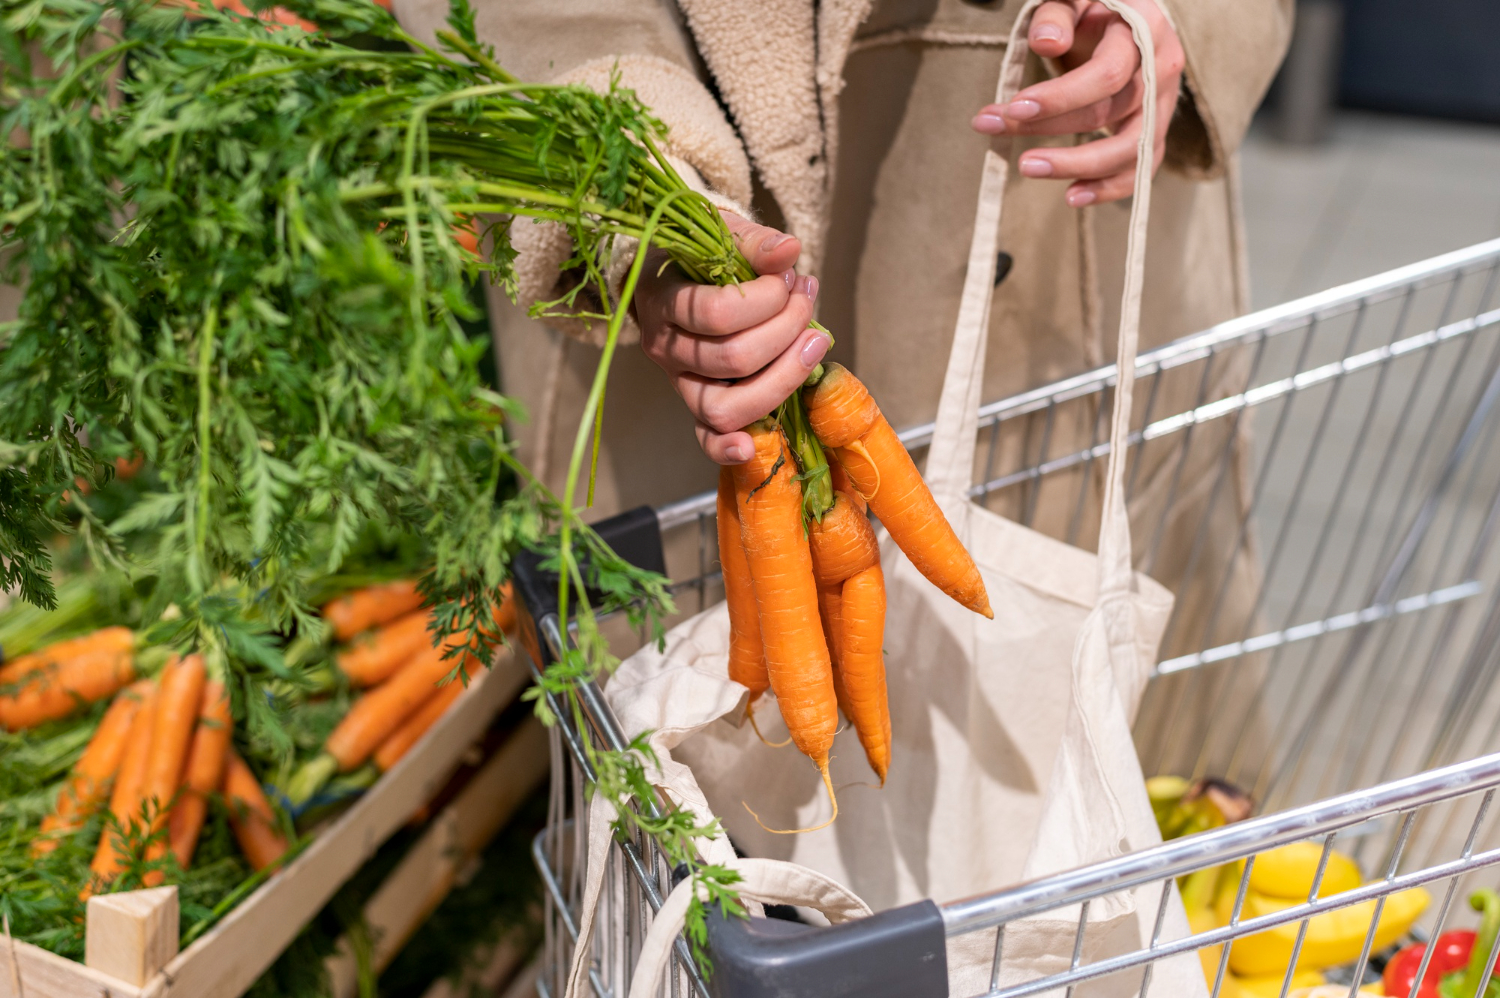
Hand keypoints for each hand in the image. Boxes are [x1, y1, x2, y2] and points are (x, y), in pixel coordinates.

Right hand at [635, 212, 829, 464]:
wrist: (674, 274)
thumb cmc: (699, 254)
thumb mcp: (722, 234)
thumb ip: (753, 242)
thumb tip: (789, 251)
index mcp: (662, 302)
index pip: (717, 314)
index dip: (765, 300)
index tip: (790, 277)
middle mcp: (665, 349)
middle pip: (731, 359)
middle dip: (786, 329)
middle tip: (807, 298)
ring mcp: (680, 382)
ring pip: (725, 407)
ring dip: (783, 377)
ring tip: (814, 340)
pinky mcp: (697, 405)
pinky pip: (705, 438)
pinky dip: (726, 449)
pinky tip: (751, 448)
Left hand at [970, 0, 1183, 206]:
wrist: (1122, 20)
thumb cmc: (1090, 9)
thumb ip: (1057, 14)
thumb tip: (1045, 41)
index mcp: (1144, 28)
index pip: (1107, 74)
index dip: (1060, 96)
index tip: (1014, 108)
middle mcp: (1162, 67)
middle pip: (1112, 113)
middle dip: (1052, 129)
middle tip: (998, 132)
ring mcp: (1163, 103)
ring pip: (1131, 149)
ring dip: (1079, 167)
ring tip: (1029, 167)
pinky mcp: (1155, 130)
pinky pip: (1141, 169)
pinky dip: (1109, 188)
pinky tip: (1072, 196)